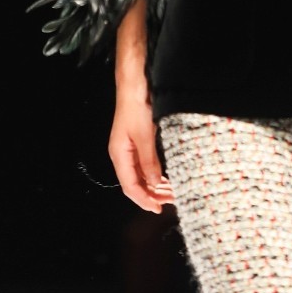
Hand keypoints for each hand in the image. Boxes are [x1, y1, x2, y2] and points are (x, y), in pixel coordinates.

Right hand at [108, 88, 174, 213]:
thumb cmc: (136, 106)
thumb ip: (149, 161)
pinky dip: (156, 172)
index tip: (159, 209)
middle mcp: (123, 154)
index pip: (130, 187)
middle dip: (153, 194)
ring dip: (155, 184)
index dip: (144, 200)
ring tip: (172, 191)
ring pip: (142, 174)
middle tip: (172, 200)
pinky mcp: (139, 140)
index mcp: (119, 155)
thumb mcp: (144, 136)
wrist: (135, 82)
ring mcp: (130, 147)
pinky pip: (146, 163)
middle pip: (136, 182)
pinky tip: (166, 177)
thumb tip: (153, 184)